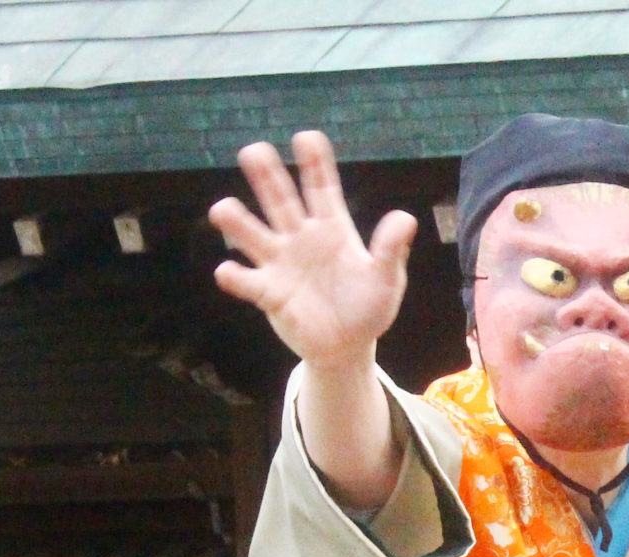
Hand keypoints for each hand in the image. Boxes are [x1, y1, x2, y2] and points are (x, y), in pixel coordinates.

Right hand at [211, 132, 416, 369]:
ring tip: (222, 210)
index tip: (306, 138)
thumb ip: (390, 250)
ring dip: (237, 221)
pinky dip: (235, 277)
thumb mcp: (387, 280)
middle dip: (267, 175)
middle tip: (252, 150)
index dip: (314, 162)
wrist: (348, 347)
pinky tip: (227, 271)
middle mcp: (301, 238)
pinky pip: (247, 282)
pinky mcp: (268, 293)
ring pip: (253, 234)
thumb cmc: (368, 309)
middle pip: (280, 199)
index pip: (321, 187)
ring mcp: (281, 263)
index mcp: (332, 228)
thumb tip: (405, 218)